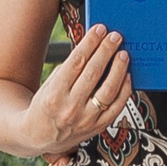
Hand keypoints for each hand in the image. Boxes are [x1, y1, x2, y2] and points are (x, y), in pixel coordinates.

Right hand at [16, 27, 132, 160]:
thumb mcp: (50, 85)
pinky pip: (116, 107)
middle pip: (93, 73)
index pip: (76, 62)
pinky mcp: (97, 128)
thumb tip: (93, 48)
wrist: (39, 136)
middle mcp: (70, 107)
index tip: (100, 29)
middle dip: (106, 51)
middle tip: (115, 36)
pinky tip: (127, 75)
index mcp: (54, 93)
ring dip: (118, 69)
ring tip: (123, 54)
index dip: (90, 43)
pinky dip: (124, 90)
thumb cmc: (45, 104)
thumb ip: (69, 70)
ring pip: (108, 90)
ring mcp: (85, 120)